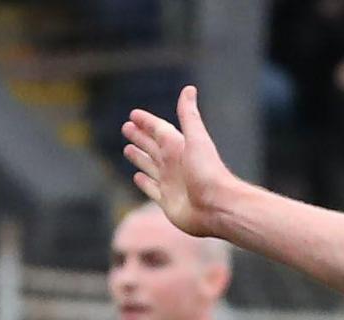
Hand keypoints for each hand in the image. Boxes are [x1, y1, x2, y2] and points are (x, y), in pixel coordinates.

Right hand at [122, 88, 239, 237]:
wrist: (218, 206)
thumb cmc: (209, 172)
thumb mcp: (197, 139)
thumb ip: (190, 116)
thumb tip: (189, 89)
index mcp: (178, 147)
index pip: (159, 130)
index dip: (146, 122)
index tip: (133, 114)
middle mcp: (173, 163)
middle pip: (152, 146)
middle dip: (139, 137)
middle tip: (126, 128)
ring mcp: (170, 182)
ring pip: (149, 166)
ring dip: (139, 157)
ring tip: (127, 149)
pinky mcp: (167, 201)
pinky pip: (151, 189)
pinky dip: (143, 182)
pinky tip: (137, 176)